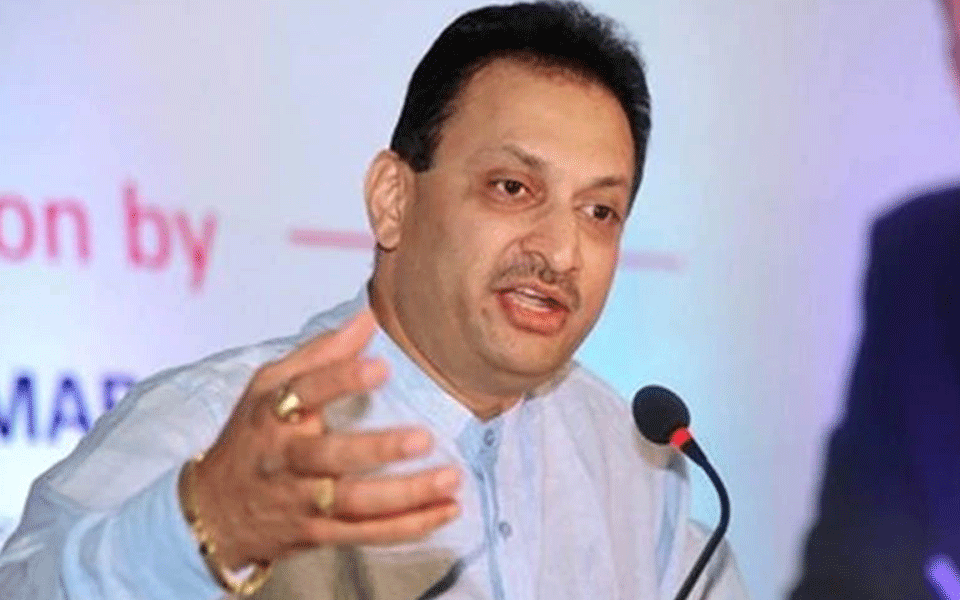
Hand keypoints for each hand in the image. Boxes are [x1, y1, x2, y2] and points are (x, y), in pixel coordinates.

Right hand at [185, 310, 460, 568]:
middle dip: (378, 450)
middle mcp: (286, 459)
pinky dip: (408, 526)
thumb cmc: (251, 436)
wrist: (214, 510)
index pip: (305, 392)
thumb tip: (367, 318)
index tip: (381, 366)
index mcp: (273, 414)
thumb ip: (320, 353)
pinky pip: (367, 533)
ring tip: (451, 478)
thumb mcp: (268, 386)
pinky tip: (446, 510)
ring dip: (407, 494)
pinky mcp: (318, 533)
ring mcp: (302, 500)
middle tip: (424, 438)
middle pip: (331, 457)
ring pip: (355, 503)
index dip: (341, 378)